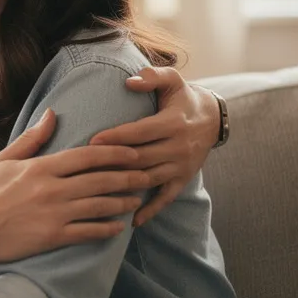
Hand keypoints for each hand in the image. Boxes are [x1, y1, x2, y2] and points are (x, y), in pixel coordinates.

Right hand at [0, 108, 150, 263]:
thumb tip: (52, 113)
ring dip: (123, 202)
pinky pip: (88, 232)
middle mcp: (52, 189)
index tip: (133, 152)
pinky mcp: (53, 237)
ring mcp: (54, 214)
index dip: (114, 153)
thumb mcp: (6, 159)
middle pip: (100, 180)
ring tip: (138, 199)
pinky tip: (119, 226)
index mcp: (42, 168)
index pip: (87, 156)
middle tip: (148, 174)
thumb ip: (33, 138)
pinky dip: (107, 229)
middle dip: (128, 177)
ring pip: (99, 206)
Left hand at [89, 67, 218, 225]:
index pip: (140, 132)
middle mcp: (178, 147)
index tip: (92, 141)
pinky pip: (165, 198)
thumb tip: (129, 81)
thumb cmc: (182, 98)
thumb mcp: (173, 81)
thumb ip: (153, 77)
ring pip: (149, 179)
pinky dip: (150, 210)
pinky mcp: (183, 180)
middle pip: (141, 158)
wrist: (212, 119)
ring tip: (97, 193)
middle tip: (85, 169)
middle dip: (113, 164)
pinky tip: (131, 220)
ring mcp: (181, 166)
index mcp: (173, 123)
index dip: (116, 137)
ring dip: (125, 187)